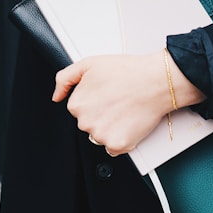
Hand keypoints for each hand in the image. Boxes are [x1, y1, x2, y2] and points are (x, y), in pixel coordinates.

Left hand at [52, 50, 205, 155]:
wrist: (156, 81)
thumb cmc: (127, 71)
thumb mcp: (89, 64)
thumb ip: (65, 78)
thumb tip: (56, 97)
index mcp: (77, 104)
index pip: (78, 109)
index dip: (94, 101)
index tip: (106, 94)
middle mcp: (86, 122)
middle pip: (89, 124)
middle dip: (101, 115)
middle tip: (117, 101)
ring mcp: (102, 136)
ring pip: (101, 137)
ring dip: (110, 128)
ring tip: (125, 110)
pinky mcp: (118, 145)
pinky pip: (114, 148)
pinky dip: (122, 139)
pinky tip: (129, 122)